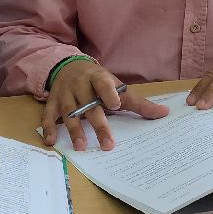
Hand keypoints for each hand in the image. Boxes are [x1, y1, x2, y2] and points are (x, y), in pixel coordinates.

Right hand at [42, 59, 167, 150]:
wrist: (68, 66)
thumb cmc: (98, 82)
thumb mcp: (117, 86)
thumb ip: (138, 102)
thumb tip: (164, 113)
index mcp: (98, 78)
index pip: (103, 84)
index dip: (108, 93)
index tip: (115, 105)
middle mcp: (80, 85)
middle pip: (89, 105)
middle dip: (98, 124)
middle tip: (107, 144)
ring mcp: (65, 94)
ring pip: (69, 112)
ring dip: (74, 130)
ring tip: (81, 147)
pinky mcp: (52, 102)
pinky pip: (48, 115)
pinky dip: (48, 128)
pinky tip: (51, 142)